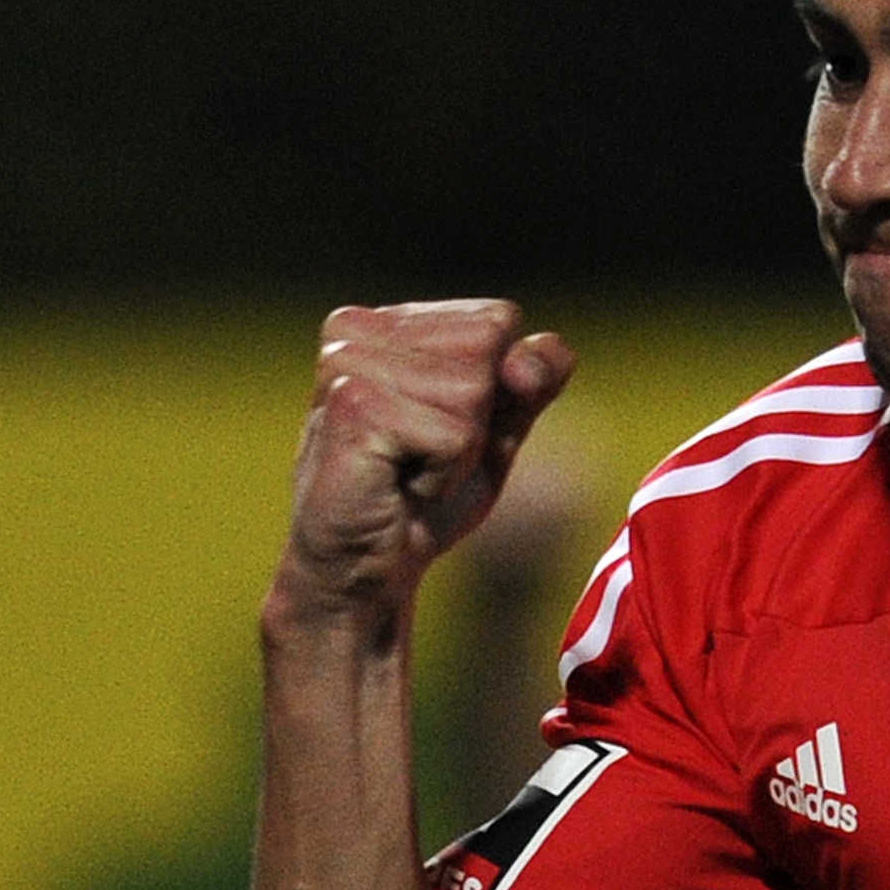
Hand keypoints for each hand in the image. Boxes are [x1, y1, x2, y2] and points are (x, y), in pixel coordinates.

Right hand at [275, 301, 575, 621]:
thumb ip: (532, 382)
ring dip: (459, 448)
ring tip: (410, 470)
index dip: (499, 388)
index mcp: (390, 322)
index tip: (445, 429)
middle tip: (425, 455)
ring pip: (473, 387)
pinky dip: (443, 474)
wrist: (370, 570)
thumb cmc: (427, 498)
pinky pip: (454, 434)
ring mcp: (349, 363)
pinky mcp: (352, 407)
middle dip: (479, 415)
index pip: (499, 319)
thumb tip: (540, 350)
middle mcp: (359, 327)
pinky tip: (399, 485)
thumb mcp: (498, 430)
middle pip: (489, 344)